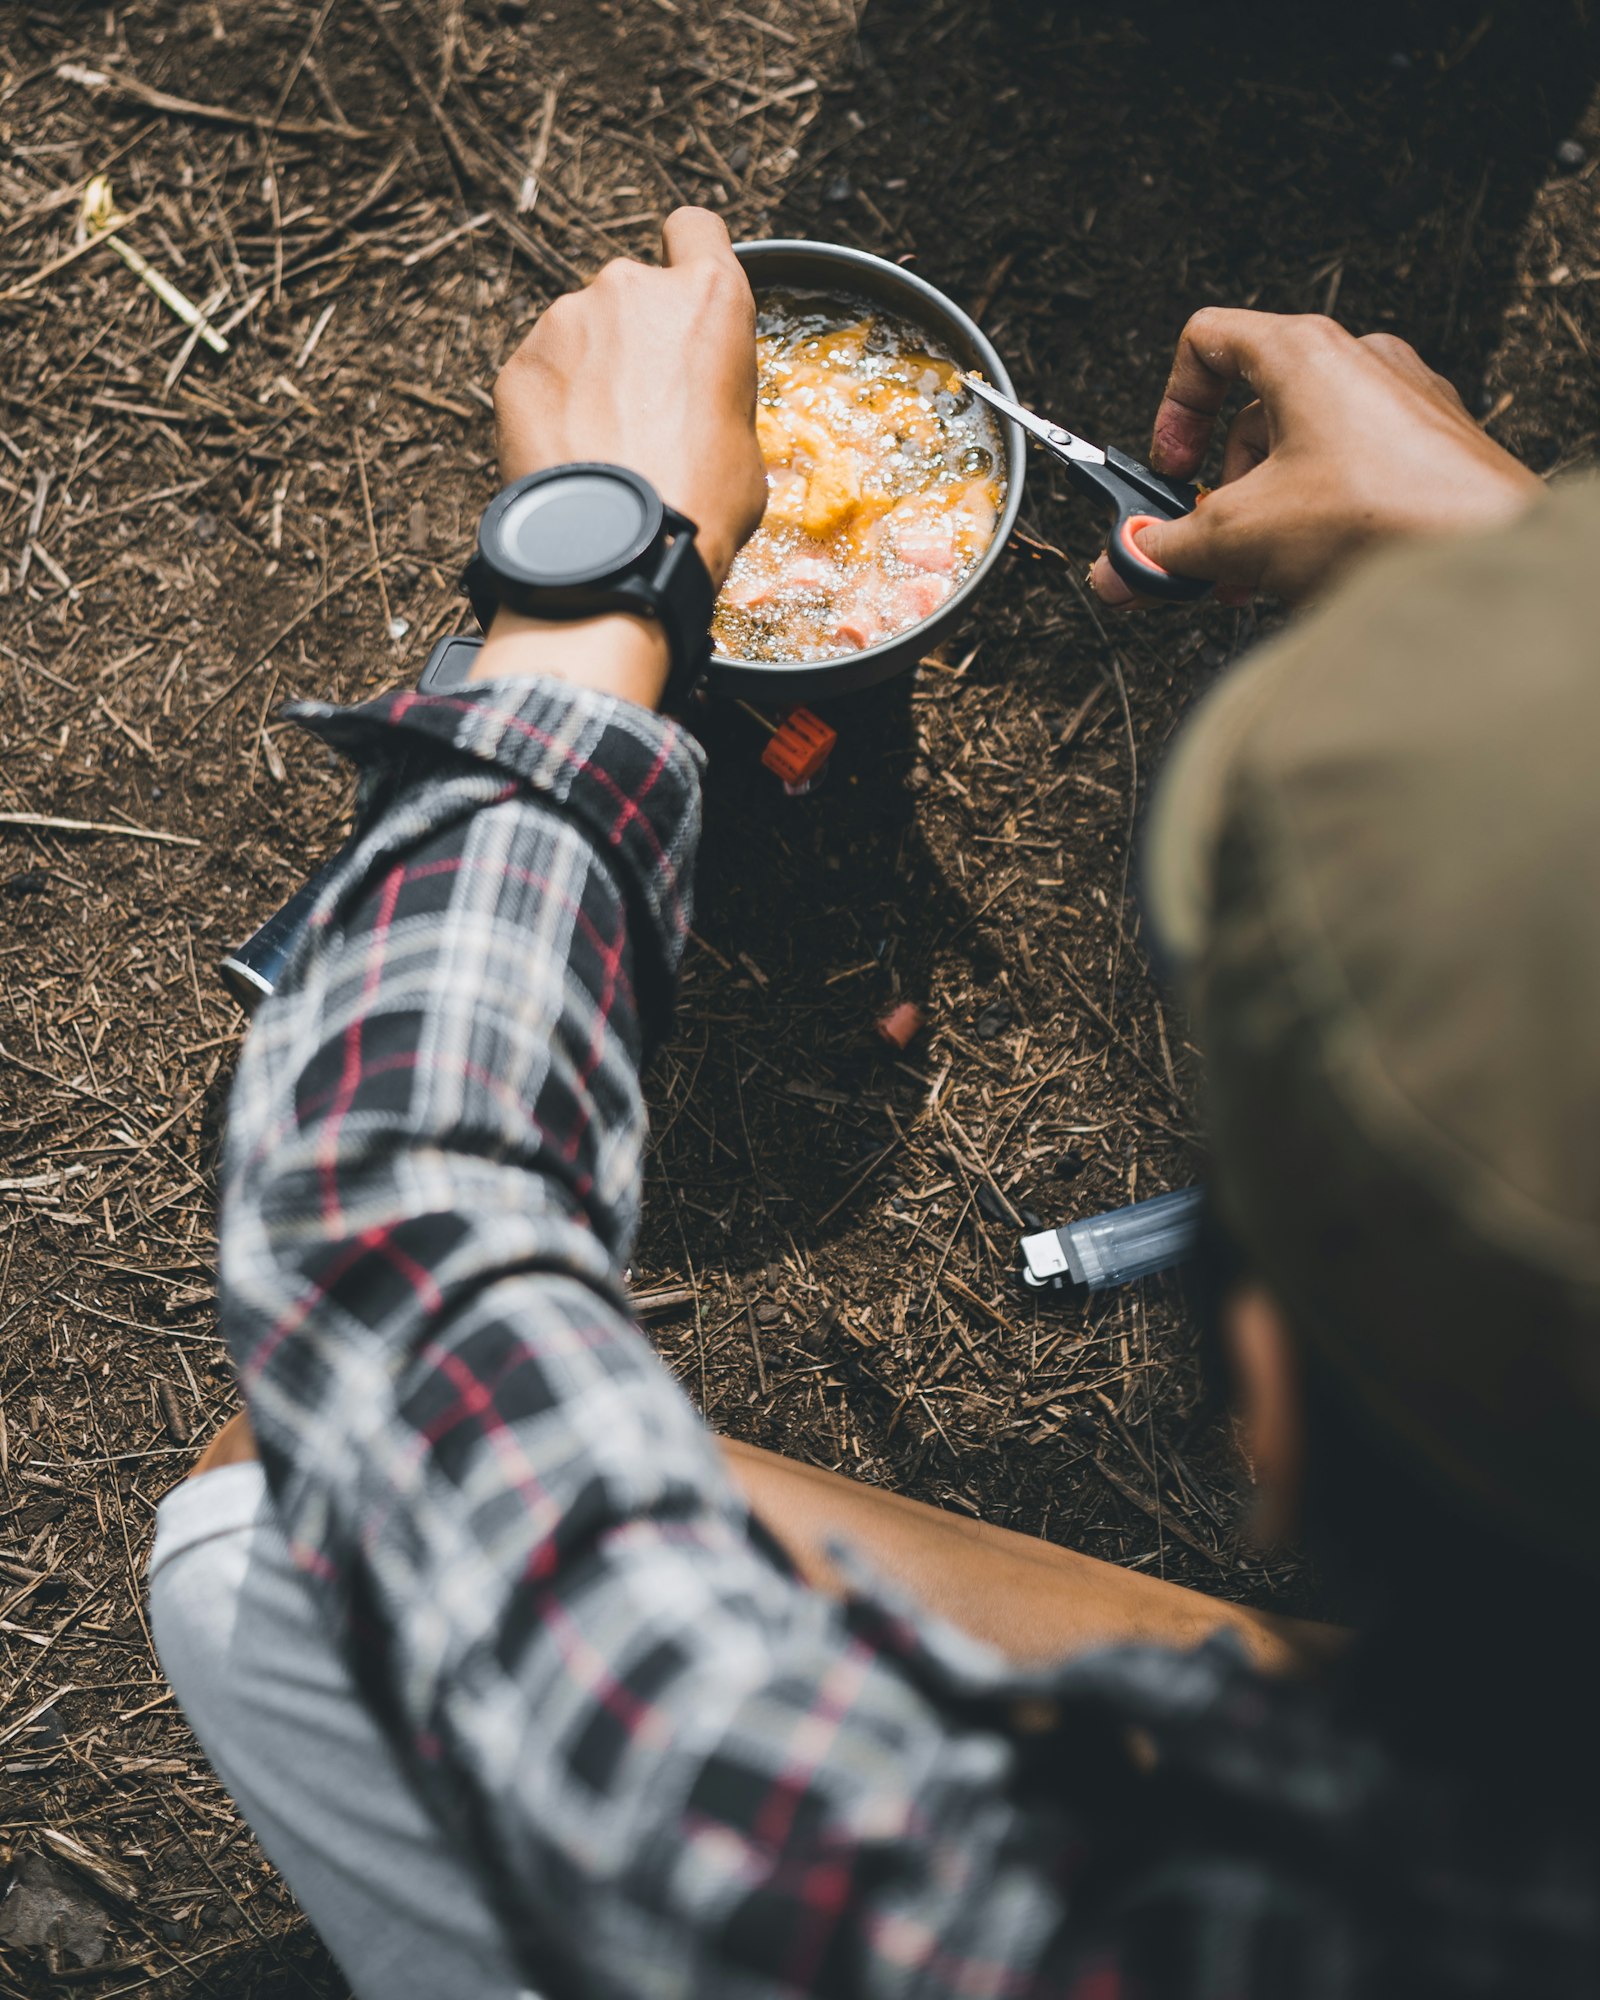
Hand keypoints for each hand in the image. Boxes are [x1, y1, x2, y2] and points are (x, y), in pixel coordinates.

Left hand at [491, 207, 765, 591]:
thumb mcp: (746, 441)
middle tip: (644, 410)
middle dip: (634, 339)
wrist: (620, 549)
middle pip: (632, 294)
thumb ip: (715, 390)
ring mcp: (567, 320)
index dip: (688, 257)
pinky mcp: (519, 362)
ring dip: (589, 375)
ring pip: (580, 334)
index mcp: (708, 299)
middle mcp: (632, 288)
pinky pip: (541, 375)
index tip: (682, 294)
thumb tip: (695, 404)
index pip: (694, 228)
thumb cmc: (700, 501)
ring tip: (602, 446)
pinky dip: (551, 407)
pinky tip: (567, 458)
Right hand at [1088, 309, 1541, 608]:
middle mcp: (1359, 363)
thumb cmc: (1383, 518)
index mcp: (1304, 354)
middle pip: (1255, 412)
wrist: (1483, 559)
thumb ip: (1164, 547)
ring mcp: (1403, 405)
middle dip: (1222, 490)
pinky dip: (1318, 519)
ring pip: (1304, 451)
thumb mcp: (1239, 536)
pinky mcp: (1434, 453)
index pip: (1208, 342)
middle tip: (1209, 544)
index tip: (1171, 468)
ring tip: (1260, 576)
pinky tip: (1312, 574)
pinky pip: (1353, 474)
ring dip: (1267, 515)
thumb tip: (1121, 564)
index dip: (1173, 408)